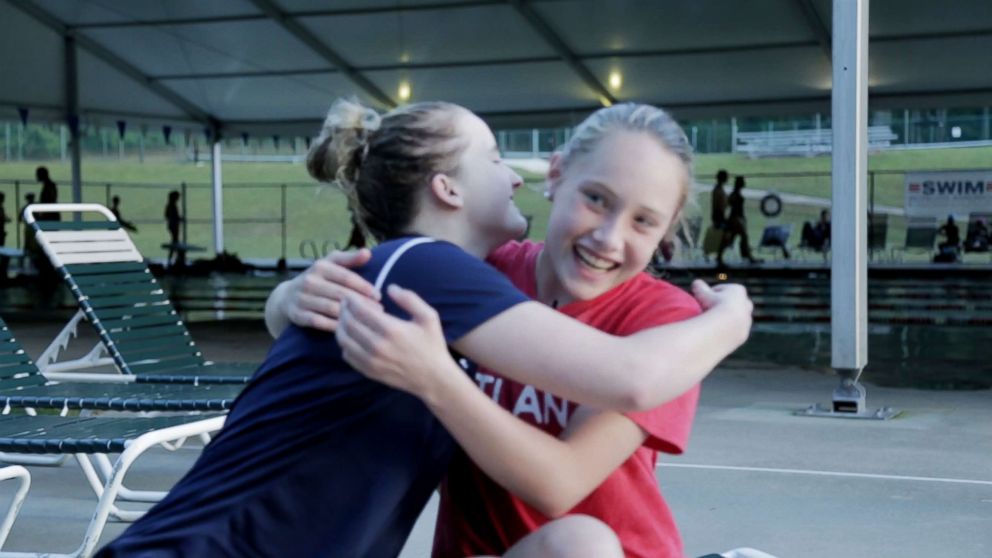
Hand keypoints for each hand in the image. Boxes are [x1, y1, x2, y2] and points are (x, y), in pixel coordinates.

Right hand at [283, 249, 379, 330]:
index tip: (379, 296)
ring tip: (367, 321)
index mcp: (320, 267)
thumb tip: (367, 252)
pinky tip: (348, 329)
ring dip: (351, 316)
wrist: (287, 296)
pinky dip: (334, 326)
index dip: (364, 287)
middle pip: (341, 294)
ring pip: (331, 308)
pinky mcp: (296, 314)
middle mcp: (309, 281)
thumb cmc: (318, 279)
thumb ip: (350, 259)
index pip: (347, 277)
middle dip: (362, 303)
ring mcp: (301, 298)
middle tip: (379, 311)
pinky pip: (318, 322)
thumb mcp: (331, 264)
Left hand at [336, 284, 458, 402]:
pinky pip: (347, 354)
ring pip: (343, 339)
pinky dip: (345, 343)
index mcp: (391, 330)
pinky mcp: (368, 371)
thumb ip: (409, 299)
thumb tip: (390, 288)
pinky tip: (353, 336)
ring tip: (347, 318)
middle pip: (348, 323)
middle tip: (346, 303)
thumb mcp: (428, 317)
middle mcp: (377, 346)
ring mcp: (371, 361)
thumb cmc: (432, 345)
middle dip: (344, 310)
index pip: (360, 310)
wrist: (433, 378)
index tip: (351, 295)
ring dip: (341, 325)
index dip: (351, 300)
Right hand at [691, 279, 753, 342]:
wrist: (726, 328)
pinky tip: (716, 333)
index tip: (702, 300)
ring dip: (724, 319)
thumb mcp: (702, 294)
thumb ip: (699, 287)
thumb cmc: (714, 307)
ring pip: (733, 318)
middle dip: (720, 306)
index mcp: (738, 291)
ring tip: (711, 324)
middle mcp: (746, 304)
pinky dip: (726, 331)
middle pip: (731, 303)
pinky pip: (733, 331)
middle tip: (708, 311)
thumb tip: (696, 283)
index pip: (721, 289)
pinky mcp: (744, 334)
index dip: (710, 294)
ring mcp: (747, 320)